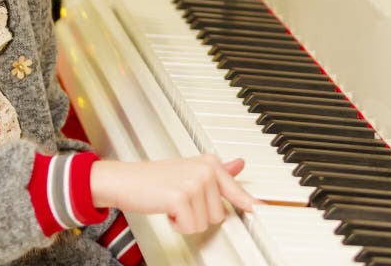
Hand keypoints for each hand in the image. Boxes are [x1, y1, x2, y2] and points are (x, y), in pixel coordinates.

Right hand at [90, 155, 258, 234]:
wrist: (126, 180)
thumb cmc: (155, 178)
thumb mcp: (189, 170)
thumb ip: (218, 171)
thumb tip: (239, 164)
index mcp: (209, 163)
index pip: (238, 191)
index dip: (252, 205)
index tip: (264, 211)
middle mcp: (205, 170)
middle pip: (220, 214)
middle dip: (200, 214)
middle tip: (181, 200)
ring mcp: (194, 183)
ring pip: (207, 222)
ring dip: (188, 220)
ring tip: (174, 204)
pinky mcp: (182, 197)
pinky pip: (192, 227)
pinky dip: (178, 225)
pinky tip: (168, 210)